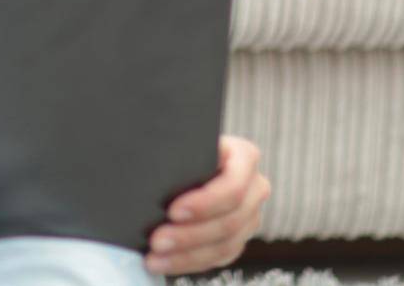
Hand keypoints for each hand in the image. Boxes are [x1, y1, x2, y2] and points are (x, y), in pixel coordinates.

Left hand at [144, 135, 270, 275]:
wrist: (184, 158)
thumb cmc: (178, 146)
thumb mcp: (179, 141)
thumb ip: (176, 151)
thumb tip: (149, 162)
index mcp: (243, 156)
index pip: (233, 185)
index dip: (205, 203)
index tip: (172, 211)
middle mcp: (254, 187)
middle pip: (230, 219)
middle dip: (190, 234)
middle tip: (156, 239)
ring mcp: (249, 215)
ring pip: (225, 243)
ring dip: (187, 253)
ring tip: (155, 256)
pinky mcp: (238, 238)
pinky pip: (218, 256)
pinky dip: (189, 261)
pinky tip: (164, 262)